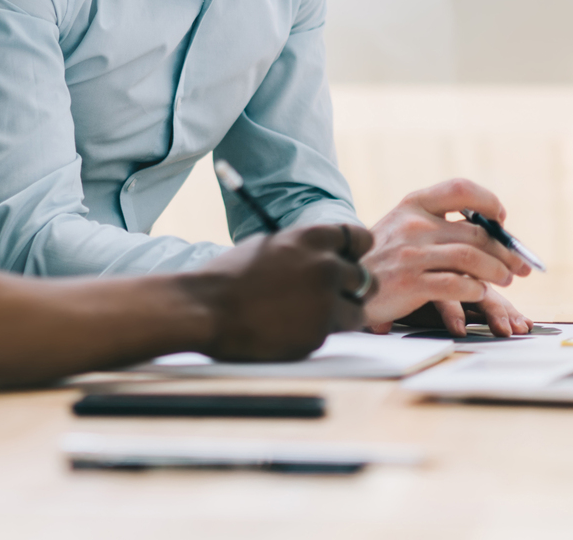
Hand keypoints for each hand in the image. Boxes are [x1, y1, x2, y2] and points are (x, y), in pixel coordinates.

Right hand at [182, 224, 373, 360]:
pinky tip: (293, 328)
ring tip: (313, 315)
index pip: (361, 239)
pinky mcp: (319, 334)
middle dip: (352, 288)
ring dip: (343, 313)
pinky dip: (321, 332)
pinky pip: (335, 333)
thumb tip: (328, 255)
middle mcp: (326, 267)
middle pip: (366, 278)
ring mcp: (325, 302)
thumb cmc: (231, 276)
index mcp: (313, 239)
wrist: (206, 309)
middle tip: (333, 295)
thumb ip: (305, 250)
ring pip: (358, 310)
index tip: (349, 261)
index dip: (355, 253)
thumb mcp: (271, 246)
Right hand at [360, 178, 531, 329]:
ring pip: (472, 257)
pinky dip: (476, 290)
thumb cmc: (379, 259)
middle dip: (505, 250)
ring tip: (505, 279)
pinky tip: (479, 293)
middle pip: (476, 231)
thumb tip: (484, 230)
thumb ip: (434, 224)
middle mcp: (414, 225)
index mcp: (413, 205)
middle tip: (519, 265)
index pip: (460, 189)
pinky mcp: (411, 283)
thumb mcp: (399, 227)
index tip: (500, 218)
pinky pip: (458, 284)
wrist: (343, 282)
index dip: (488, 201)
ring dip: (497, 270)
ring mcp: (412, 254)